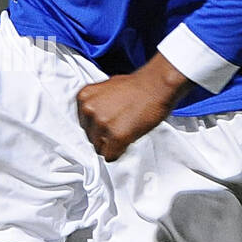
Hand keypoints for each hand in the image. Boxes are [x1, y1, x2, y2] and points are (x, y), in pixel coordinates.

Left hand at [76, 53, 191, 160]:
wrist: (157, 85)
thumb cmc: (138, 86)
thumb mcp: (108, 88)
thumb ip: (97, 104)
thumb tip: (96, 117)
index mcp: (84, 97)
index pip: (84, 124)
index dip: (98, 126)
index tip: (109, 124)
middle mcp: (89, 110)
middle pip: (90, 137)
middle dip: (104, 135)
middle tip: (121, 125)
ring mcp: (102, 123)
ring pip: (99, 148)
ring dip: (112, 144)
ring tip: (126, 129)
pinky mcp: (116, 136)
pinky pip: (111, 156)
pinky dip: (119, 151)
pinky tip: (128, 138)